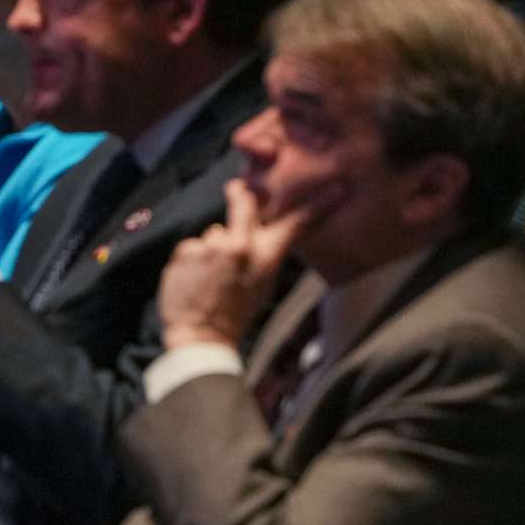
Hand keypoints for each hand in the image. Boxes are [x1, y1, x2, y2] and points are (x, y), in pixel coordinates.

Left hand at [157, 178, 312, 351]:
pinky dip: (193, 259)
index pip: (296, 224)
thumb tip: (261, 231)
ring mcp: (211, 247)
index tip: (337, 187)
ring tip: (210, 275)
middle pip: (244, 203)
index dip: (318, 204)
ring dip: (213, 247)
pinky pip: (193, 247)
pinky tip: (194, 279)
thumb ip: (265, 254)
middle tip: (235, 188)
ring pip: (214, 233)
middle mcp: (240, 246)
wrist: (200, 336)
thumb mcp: (263, 285)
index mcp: (266, 258)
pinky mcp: (187, 251)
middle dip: (240, 193)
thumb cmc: (235, 314)